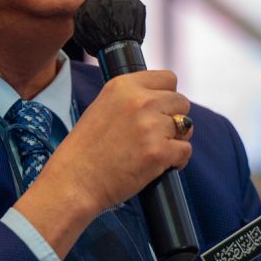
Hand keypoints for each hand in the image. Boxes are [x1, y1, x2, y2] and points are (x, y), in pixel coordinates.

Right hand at [13, 70, 191, 256]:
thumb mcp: (102, 108)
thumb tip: (162, 102)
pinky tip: (159, 166)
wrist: (74, 182)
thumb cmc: (85, 151)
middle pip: (180, 102)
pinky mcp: (159, 152)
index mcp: (123, 86)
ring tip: (154, 151)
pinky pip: (185, 150)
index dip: (167, 96)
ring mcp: (150, 126)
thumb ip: (130, 100)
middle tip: (156, 135)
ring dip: (175, 140)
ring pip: (186, 127)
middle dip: (173, 119)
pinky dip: (177, 160)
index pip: (167, 78)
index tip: (160, 110)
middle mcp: (139, 101)